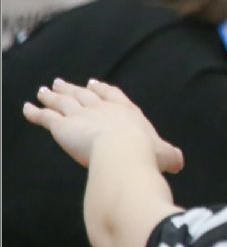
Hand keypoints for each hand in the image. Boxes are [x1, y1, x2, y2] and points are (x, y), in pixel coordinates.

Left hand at [22, 78, 182, 172]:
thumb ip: (170, 156)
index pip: (112, 96)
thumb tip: (179, 163)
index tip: (94, 83)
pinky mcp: (62, 126)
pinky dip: (35, 112)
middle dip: (73, 88)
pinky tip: (27, 108)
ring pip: (63, 102)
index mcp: (126, 112)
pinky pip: (45, 117)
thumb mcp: (165, 155)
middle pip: (84, 95)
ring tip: (44, 90)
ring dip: (52, 95)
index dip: (102, 90)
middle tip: (61, 83)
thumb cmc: (147, 155)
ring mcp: (81, 115)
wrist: (124, 153)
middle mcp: (102, 109)